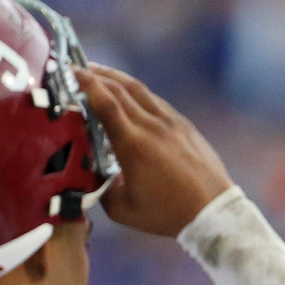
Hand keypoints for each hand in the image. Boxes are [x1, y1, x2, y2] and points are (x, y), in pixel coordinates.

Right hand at [74, 64, 233, 237]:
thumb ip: (101, 191)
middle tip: (77, 70)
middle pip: (119, 89)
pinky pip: (155, 100)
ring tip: (100, 74)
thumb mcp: (124, 210)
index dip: (87, 84)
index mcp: (133, 145)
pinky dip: (136, 92)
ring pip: (139, 90)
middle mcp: (152, 126)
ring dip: (116, 78)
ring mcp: (170, 122)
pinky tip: (129, 95)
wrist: (213, 210)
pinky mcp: (183, 125)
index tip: (71, 73)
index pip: (106, 103)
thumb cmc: (169, 214)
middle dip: (96, 75)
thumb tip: (88, 178)